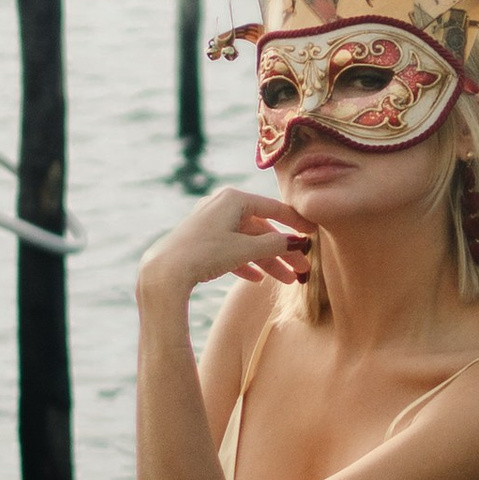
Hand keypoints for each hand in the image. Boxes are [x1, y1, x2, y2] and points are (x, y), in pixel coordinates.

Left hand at [138, 187, 310, 302]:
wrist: (164, 271)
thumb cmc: (206, 253)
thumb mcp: (245, 249)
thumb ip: (274, 245)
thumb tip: (298, 242)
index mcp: (233, 199)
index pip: (273, 208)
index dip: (296, 222)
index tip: (314, 234)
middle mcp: (222, 206)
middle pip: (261, 229)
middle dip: (283, 251)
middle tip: (302, 269)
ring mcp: (210, 223)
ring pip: (247, 242)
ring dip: (268, 261)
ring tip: (285, 280)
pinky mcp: (201, 241)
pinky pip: (231, 250)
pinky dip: (245, 263)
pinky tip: (257, 279)